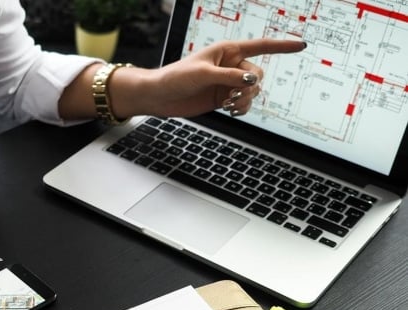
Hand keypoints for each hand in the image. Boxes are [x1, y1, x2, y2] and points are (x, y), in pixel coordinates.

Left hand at [139, 39, 305, 117]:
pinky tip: (232, 111)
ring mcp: (228, 82)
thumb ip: (230, 77)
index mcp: (228, 50)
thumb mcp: (204, 74)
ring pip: (253, 91)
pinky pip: (245, 103)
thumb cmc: (176, 77)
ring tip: (228, 104)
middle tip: (233, 96)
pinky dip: (242, 108)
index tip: (301, 45)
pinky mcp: (224, 97)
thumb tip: (252, 81)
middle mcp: (231, 65)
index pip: (261, 46)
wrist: (161, 96)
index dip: (282, 46)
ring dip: (245, 99)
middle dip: (250, 87)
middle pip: (258, 74)